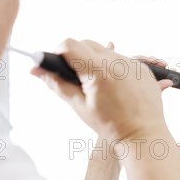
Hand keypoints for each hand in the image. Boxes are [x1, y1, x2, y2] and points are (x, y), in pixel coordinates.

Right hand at [32, 39, 168, 140]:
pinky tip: (114, 88)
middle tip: (77, 79)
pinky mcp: (142, 67)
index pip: (69, 44)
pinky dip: (112, 68)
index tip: (58, 66)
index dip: (58, 53)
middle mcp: (116, 61)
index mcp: (98, 70)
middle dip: (76, 57)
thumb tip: (36, 70)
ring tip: (98, 87)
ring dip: (94, 62)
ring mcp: (132, 63)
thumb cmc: (112, 126)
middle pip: (85, 43)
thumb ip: (58, 84)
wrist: (143, 136)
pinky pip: (121, 59)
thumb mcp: (79, 106)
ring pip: (103, 50)